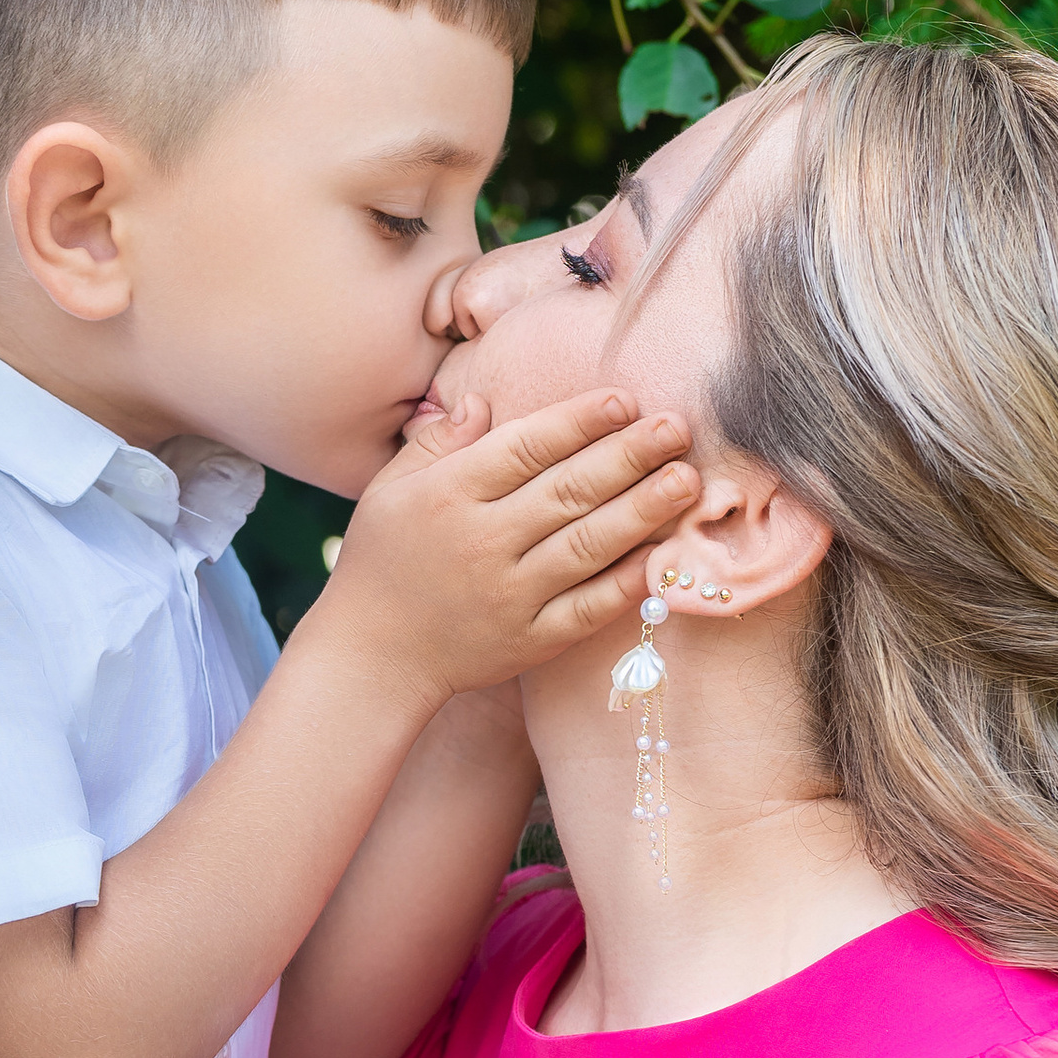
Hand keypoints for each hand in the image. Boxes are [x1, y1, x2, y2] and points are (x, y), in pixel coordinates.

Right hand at [302, 391, 698, 725]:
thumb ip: (437, 443)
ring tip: (686, 479)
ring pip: (588, 545)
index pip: (525, 447)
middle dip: (629, 455)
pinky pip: (588, 608)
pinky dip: (628, 582)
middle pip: (568, 490)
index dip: (579, 421)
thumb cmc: (380, 563)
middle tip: (678, 426)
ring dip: (643, 510)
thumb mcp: (390, 490)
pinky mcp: (531, 641)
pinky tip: (664, 555)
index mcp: (449, 496)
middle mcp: (483, 542)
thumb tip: (483, 400)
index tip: (624, 399)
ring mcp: (510, 596)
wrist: (370, 657)